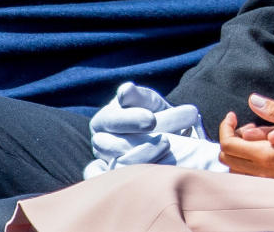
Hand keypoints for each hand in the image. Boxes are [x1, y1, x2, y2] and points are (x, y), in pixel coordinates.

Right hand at [86, 81, 216, 177]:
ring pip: (116, 165)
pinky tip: (152, 171)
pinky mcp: (115, 178)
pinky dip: (127, 178)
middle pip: (110, 145)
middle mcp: (102, 141)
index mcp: (107, 119)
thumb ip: (139, 97)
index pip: (110, 120)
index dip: (129, 120)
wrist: (172, 136)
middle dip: (140, 141)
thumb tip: (125, 90)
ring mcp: (106, 162)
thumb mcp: (151, 103)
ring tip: (168, 148)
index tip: (151, 120)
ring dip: (144, 158)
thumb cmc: (157, 114)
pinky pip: (112, 184)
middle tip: (167, 139)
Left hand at [218, 94, 273, 185]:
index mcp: (267, 156)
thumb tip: (252, 99)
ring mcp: (268, 180)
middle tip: (245, 124)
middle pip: (227, 158)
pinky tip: (265, 147)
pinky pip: (248, 174)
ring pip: (236, 168)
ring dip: (238, 149)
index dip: (225, 127)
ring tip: (255, 135)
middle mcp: (263, 172)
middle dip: (229, 137)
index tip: (233, 115)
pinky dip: (247, 160)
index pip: (228, 144)